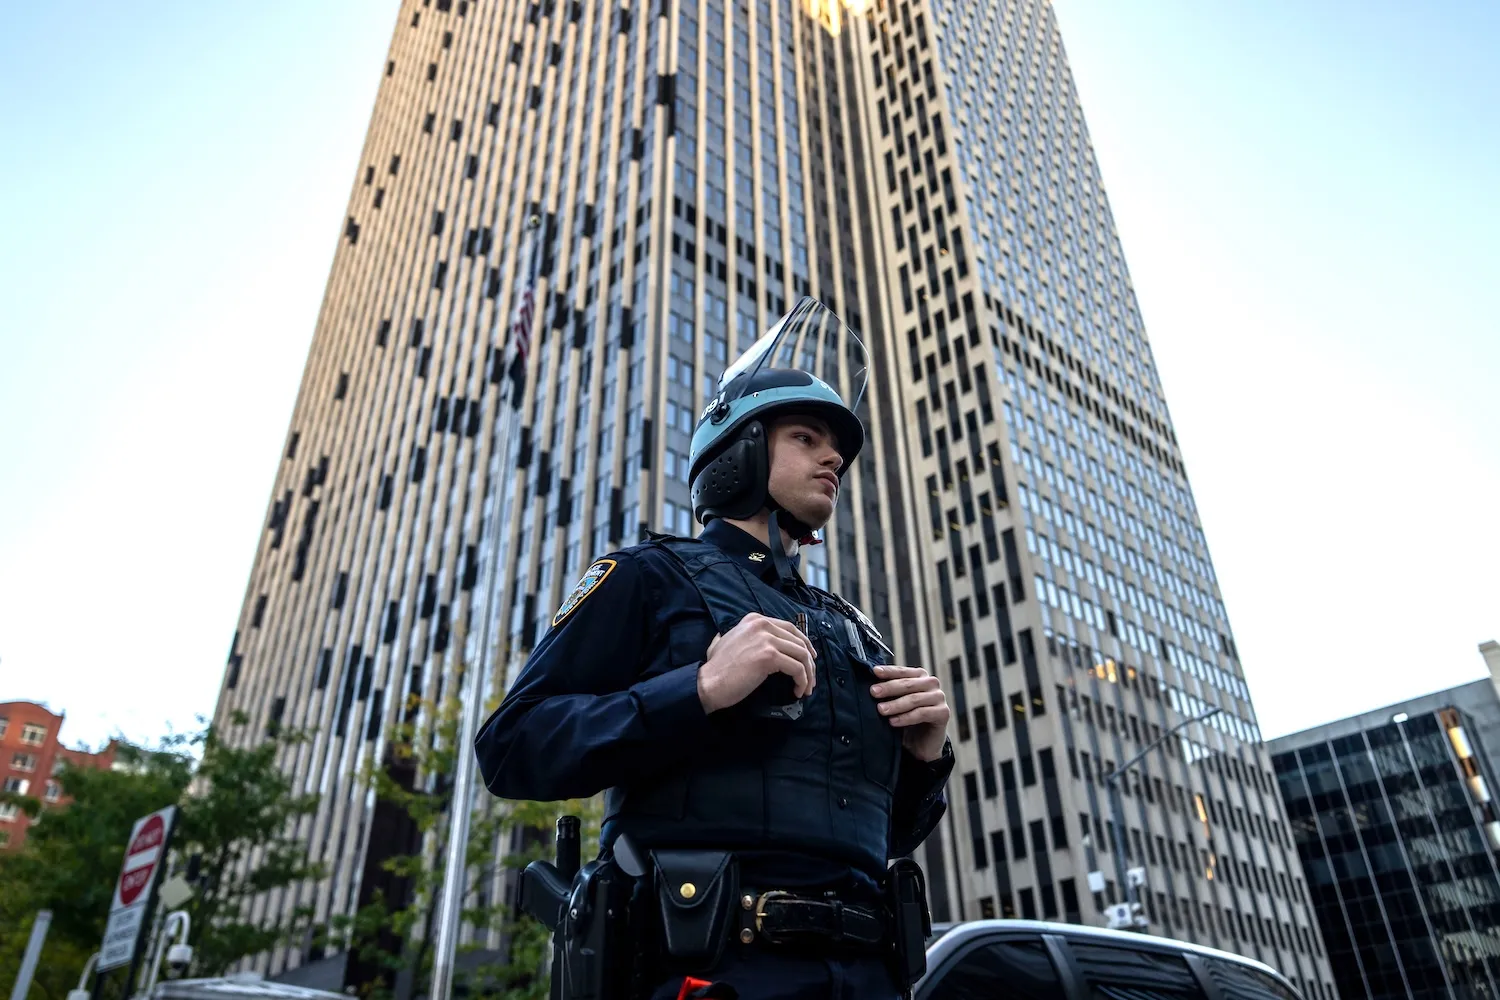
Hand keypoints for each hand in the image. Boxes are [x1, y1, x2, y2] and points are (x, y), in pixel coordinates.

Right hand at [697, 613, 817, 713]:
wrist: (709, 682)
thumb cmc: (718, 668)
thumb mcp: (730, 640)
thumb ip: (745, 636)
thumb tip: (763, 643)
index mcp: (755, 620)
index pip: (790, 628)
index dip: (804, 644)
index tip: (809, 658)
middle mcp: (762, 625)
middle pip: (799, 641)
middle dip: (809, 662)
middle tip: (810, 678)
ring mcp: (766, 639)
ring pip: (801, 655)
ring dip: (808, 673)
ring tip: (806, 688)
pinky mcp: (769, 656)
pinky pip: (797, 668)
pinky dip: (802, 681)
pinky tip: (797, 690)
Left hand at [871, 665, 949, 761]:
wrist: (921, 744)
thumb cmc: (906, 719)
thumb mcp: (896, 703)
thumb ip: (888, 692)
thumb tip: (871, 685)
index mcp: (920, 676)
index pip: (902, 671)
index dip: (888, 671)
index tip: (874, 672)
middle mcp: (931, 683)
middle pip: (908, 684)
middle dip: (889, 688)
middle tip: (873, 692)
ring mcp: (939, 697)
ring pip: (914, 699)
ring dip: (896, 704)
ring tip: (881, 710)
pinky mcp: (943, 713)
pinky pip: (922, 713)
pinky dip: (906, 718)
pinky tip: (893, 722)